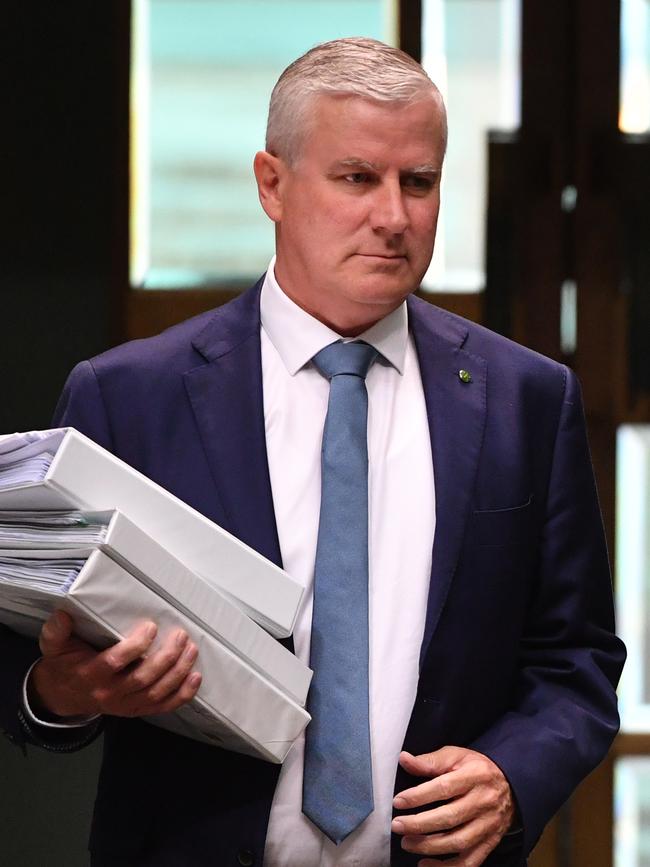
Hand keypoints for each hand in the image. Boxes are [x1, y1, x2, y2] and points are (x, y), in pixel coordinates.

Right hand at [29, 610, 201, 719]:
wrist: (63, 695)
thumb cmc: (65, 664)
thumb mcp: (54, 646)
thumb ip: (57, 631)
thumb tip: (63, 614)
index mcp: (91, 674)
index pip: (116, 662)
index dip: (136, 646)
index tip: (151, 626)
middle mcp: (110, 693)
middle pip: (143, 678)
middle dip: (166, 657)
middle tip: (181, 635)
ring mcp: (125, 704)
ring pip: (156, 692)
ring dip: (178, 672)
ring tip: (192, 650)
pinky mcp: (136, 709)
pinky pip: (162, 706)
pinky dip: (182, 695)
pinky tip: (195, 677)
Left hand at [391, 746, 514, 866]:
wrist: (511, 784)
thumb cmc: (477, 769)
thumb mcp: (456, 756)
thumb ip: (430, 761)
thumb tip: (404, 760)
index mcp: (474, 776)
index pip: (444, 788)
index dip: (419, 796)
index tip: (398, 801)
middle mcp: (484, 802)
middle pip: (450, 818)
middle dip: (419, 824)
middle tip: (398, 825)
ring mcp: (488, 825)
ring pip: (458, 842)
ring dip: (429, 846)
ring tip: (407, 843)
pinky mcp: (490, 842)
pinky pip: (469, 861)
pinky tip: (425, 863)